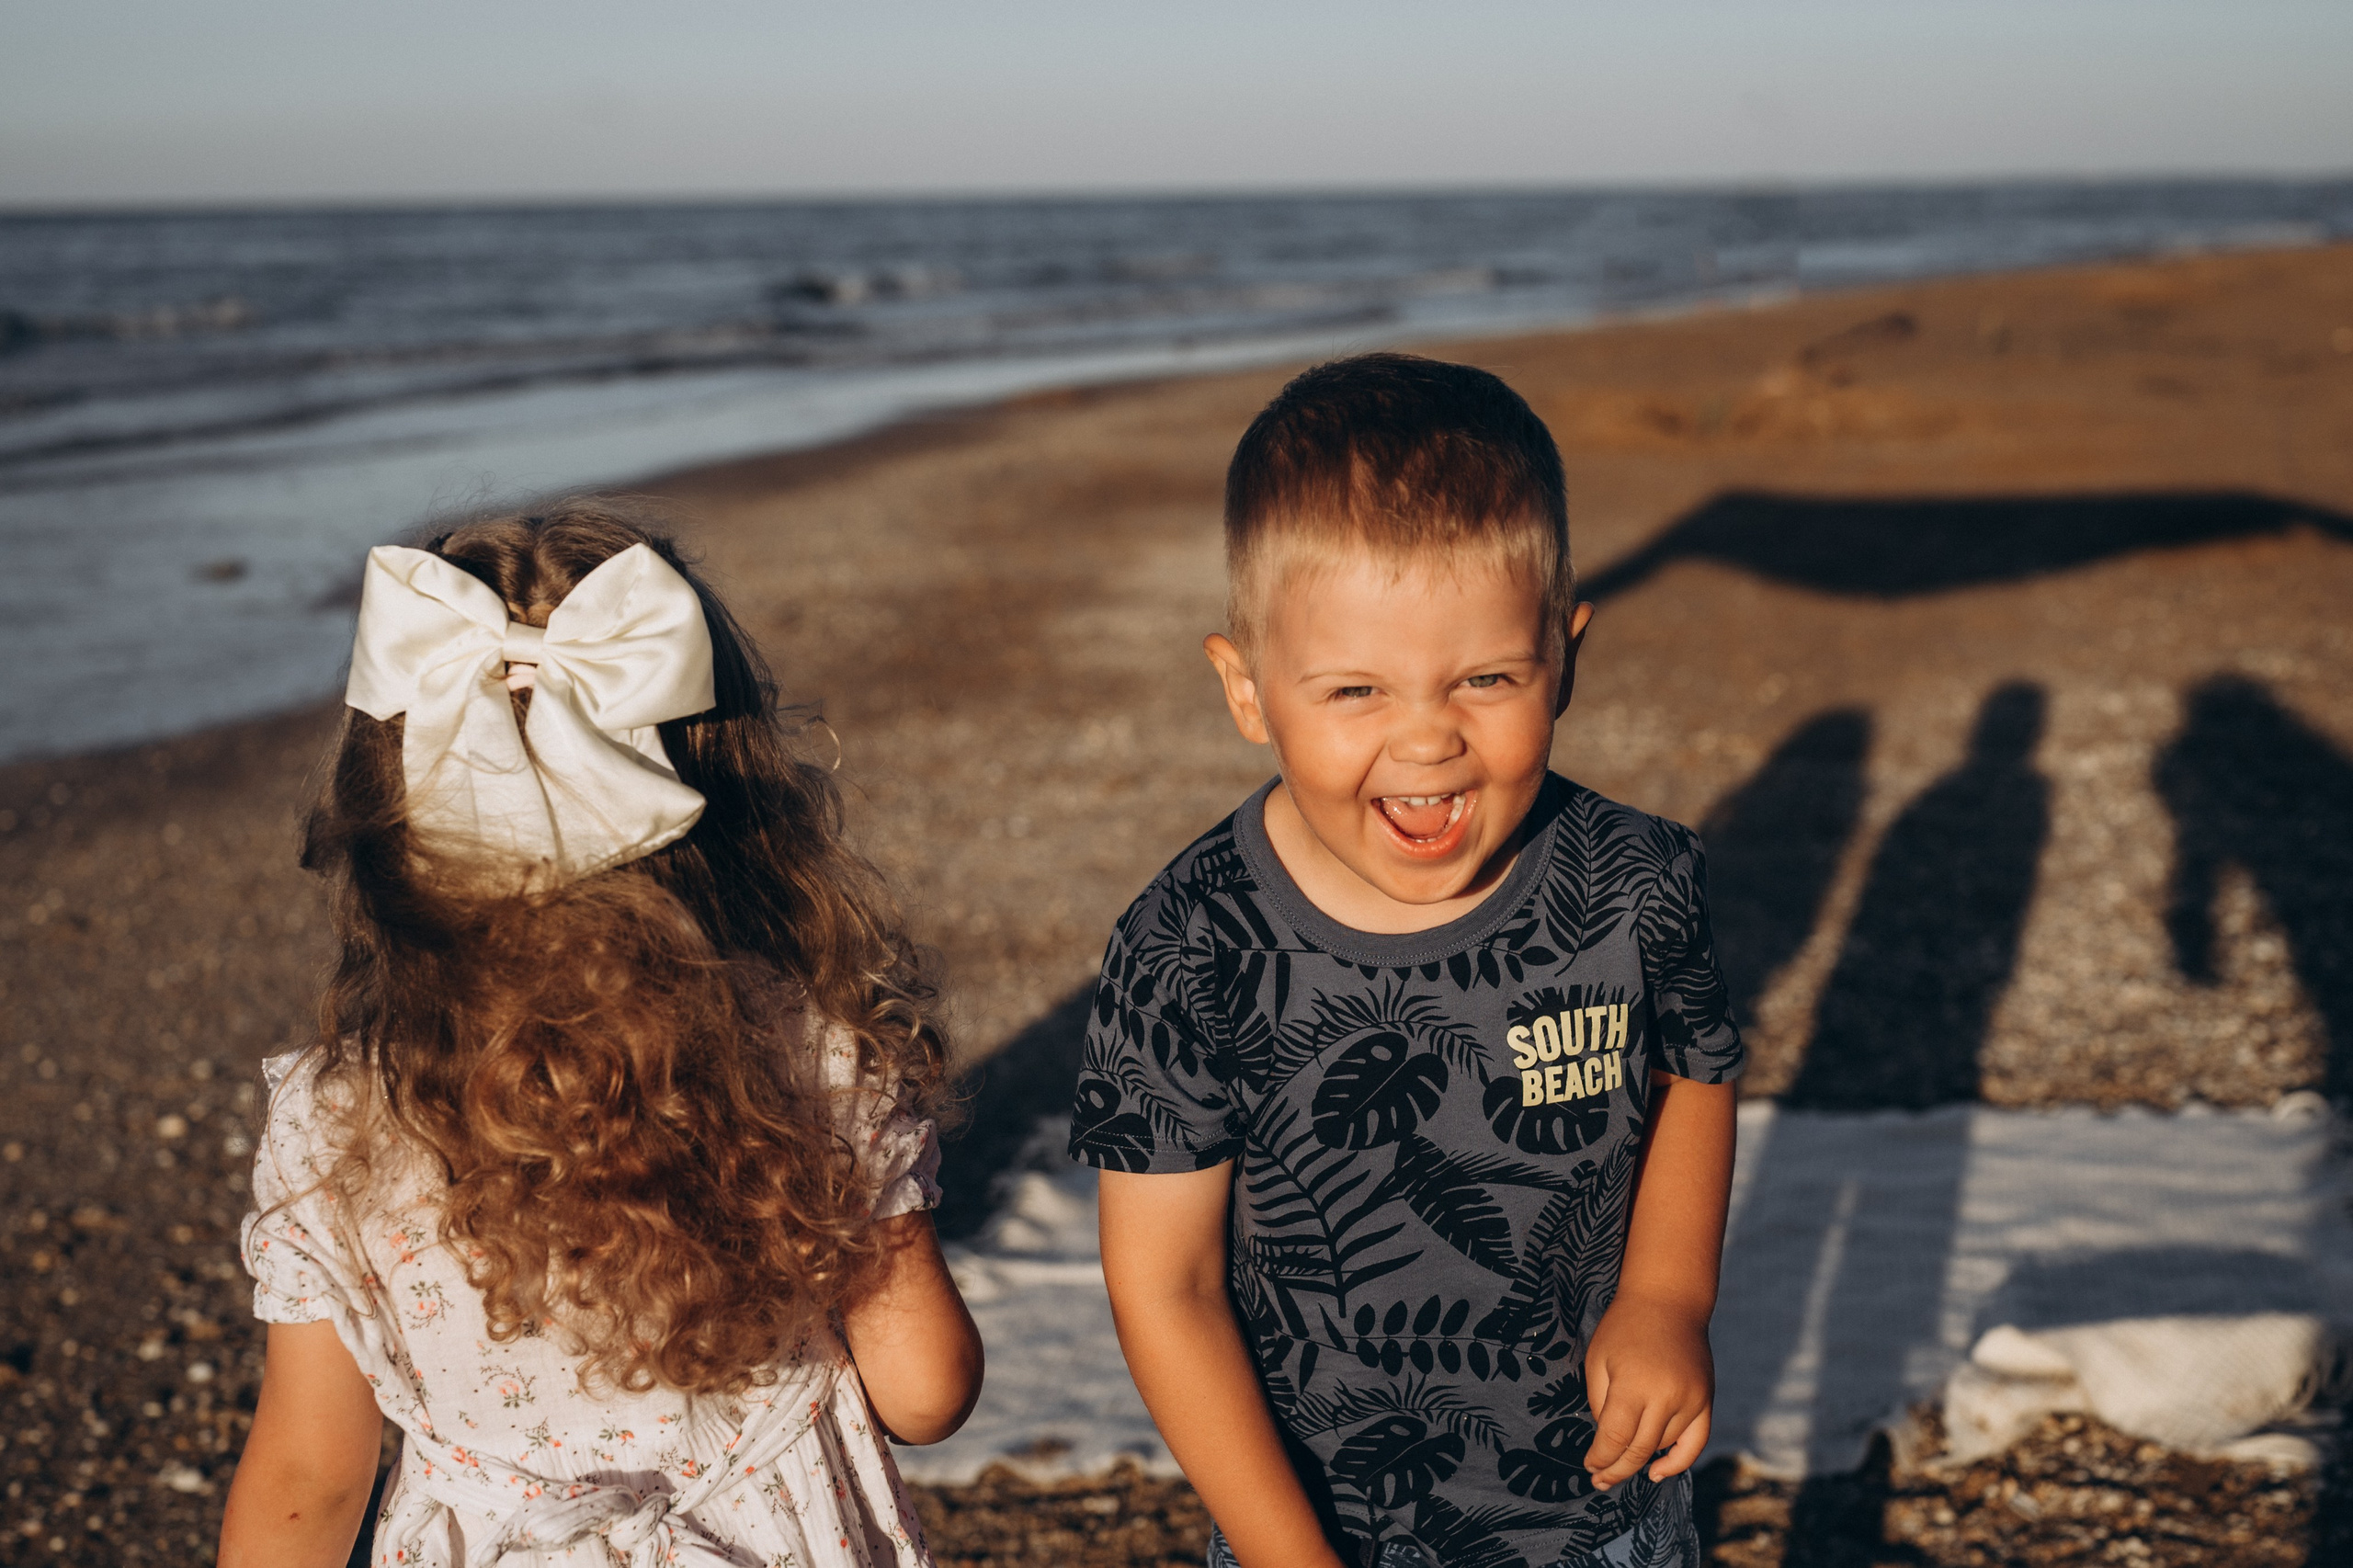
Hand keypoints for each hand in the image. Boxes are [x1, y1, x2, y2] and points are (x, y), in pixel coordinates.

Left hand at [1581, 1296, 1713, 1488]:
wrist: (1668, 1301)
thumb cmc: (1624, 1327)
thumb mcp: (1597, 1361)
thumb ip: (1601, 1405)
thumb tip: (1608, 1442)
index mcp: (1634, 1384)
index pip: (1615, 1438)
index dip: (1600, 1458)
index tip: (1589, 1465)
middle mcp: (1667, 1396)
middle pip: (1639, 1449)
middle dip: (1616, 1469)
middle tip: (1599, 1481)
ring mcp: (1691, 1399)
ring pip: (1662, 1445)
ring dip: (1640, 1459)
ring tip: (1619, 1466)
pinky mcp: (1706, 1399)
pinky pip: (1695, 1442)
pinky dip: (1678, 1462)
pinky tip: (1656, 1471)